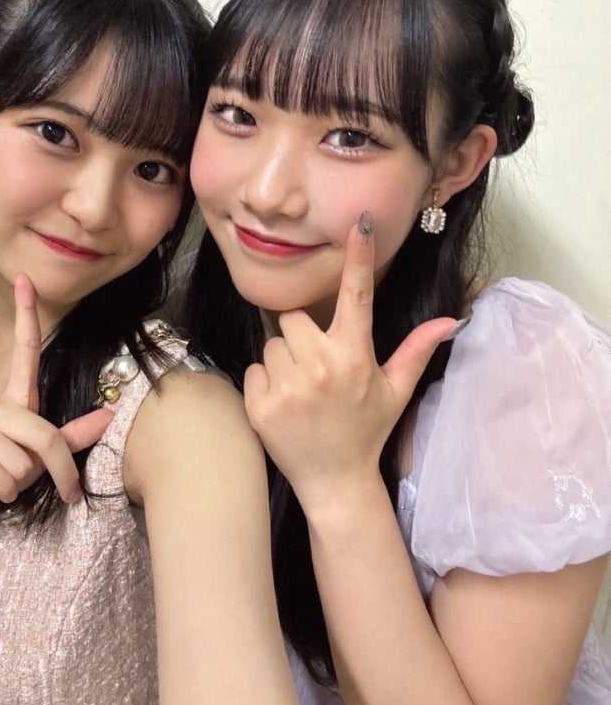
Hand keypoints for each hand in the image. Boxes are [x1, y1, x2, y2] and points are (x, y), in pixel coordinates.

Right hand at [0, 273, 112, 528]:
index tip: (26, 278)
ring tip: (7, 484)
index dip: (25, 314)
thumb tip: (111, 414)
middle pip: (40, 430)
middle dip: (54, 468)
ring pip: (15, 457)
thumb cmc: (3, 474)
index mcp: (13, 400)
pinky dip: (0, 490)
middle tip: (50, 485)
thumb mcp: (43, 458)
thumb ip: (74, 436)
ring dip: (19, 481)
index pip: (24, 350)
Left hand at [243, 215, 458, 514]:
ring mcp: (288, 387)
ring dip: (283, 361)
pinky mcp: (260, 405)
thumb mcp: (395, 391)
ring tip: (302, 392)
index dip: (359, 257)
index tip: (358, 222)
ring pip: (272, 344)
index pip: (357, 295)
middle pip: (294, 318)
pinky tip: (285, 407)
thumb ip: (416, 350)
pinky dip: (264, 385)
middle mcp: (321, 366)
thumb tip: (451, 320)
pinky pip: (253, 370)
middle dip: (302, 337)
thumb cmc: (366, 431)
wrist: (335, 482)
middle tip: (316, 368)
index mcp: (355, 356)